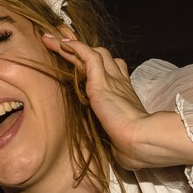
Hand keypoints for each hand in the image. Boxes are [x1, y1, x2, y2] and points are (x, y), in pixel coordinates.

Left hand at [44, 33, 192, 170]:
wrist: (140, 141)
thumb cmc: (135, 146)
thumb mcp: (123, 140)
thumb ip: (119, 140)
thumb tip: (120, 154)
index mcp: (125, 94)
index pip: (113, 70)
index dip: (98, 63)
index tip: (84, 60)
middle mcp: (118, 82)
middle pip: (101, 56)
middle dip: (82, 47)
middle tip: (63, 39)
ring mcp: (111, 80)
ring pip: (91, 52)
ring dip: (71, 44)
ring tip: (52, 38)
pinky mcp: (102, 81)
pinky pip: (88, 56)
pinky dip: (74, 47)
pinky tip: (61, 42)